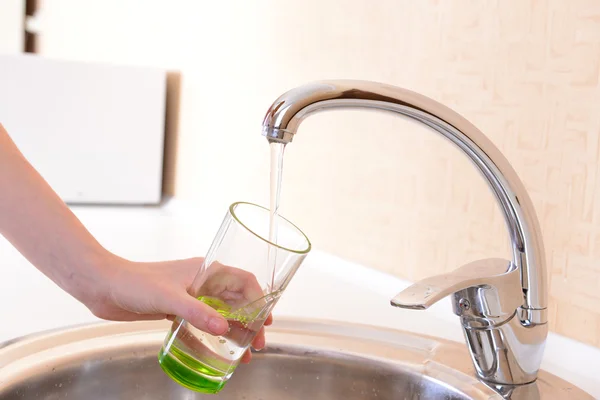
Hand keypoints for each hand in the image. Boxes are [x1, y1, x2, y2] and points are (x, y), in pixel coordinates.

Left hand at [84, 255, 270, 363]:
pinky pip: (203, 323)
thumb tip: (224, 328)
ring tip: (243, 354)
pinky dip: (213, 336)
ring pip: (221, 314)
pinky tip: (217, 351)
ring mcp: (190, 296)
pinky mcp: (177, 309)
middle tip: (257, 344)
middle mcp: (202, 282)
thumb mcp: (169, 297)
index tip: (266, 320)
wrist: (103, 286)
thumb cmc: (134, 282)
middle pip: (236, 300)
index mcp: (206, 271)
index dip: (259, 299)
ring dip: (234, 332)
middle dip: (250, 322)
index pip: (243, 281)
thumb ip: (197, 313)